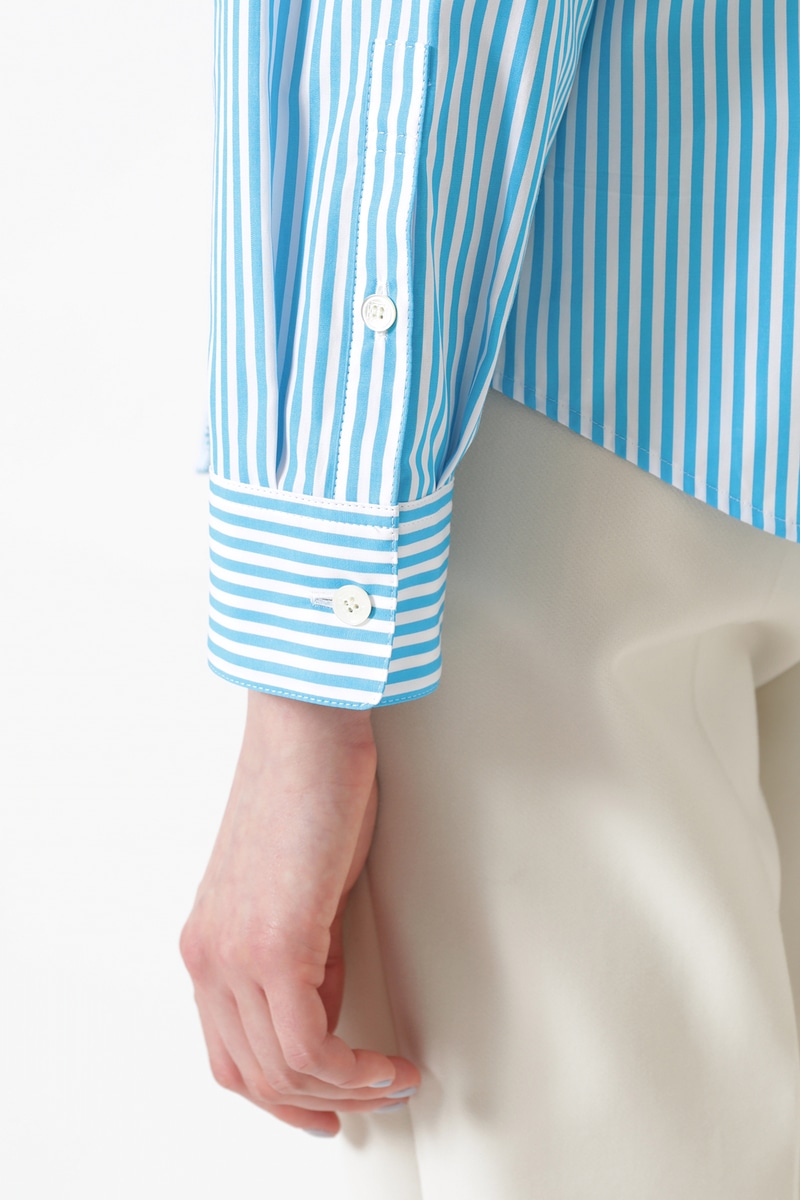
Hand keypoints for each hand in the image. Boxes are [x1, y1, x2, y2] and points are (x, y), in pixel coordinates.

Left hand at [179, 690, 419, 1134]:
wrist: (305, 728)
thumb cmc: (308, 790)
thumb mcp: (298, 893)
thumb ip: (302, 958)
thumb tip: (325, 1014)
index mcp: (207, 945)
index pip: (231, 1056)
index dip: (282, 1097)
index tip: (329, 1107)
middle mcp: (208, 957)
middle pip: (253, 1076)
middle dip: (320, 1104)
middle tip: (375, 1100)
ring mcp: (233, 954)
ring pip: (283, 1071)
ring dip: (349, 1092)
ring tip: (394, 1080)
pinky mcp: (272, 945)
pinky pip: (310, 1046)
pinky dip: (356, 1070)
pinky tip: (389, 1065)